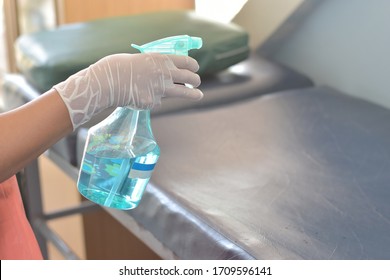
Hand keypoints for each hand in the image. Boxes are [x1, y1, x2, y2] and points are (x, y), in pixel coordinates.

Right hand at [53, 53, 202, 128]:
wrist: (108, 81)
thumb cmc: (120, 67)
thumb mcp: (142, 59)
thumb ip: (156, 66)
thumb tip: (167, 71)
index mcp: (162, 60)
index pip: (186, 61)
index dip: (193, 65)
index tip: (195, 68)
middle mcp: (165, 74)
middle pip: (189, 78)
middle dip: (195, 80)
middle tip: (197, 82)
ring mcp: (160, 89)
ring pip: (183, 93)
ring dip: (193, 94)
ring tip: (199, 95)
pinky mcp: (153, 102)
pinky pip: (157, 101)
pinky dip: (152, 99)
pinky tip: (141, 96)